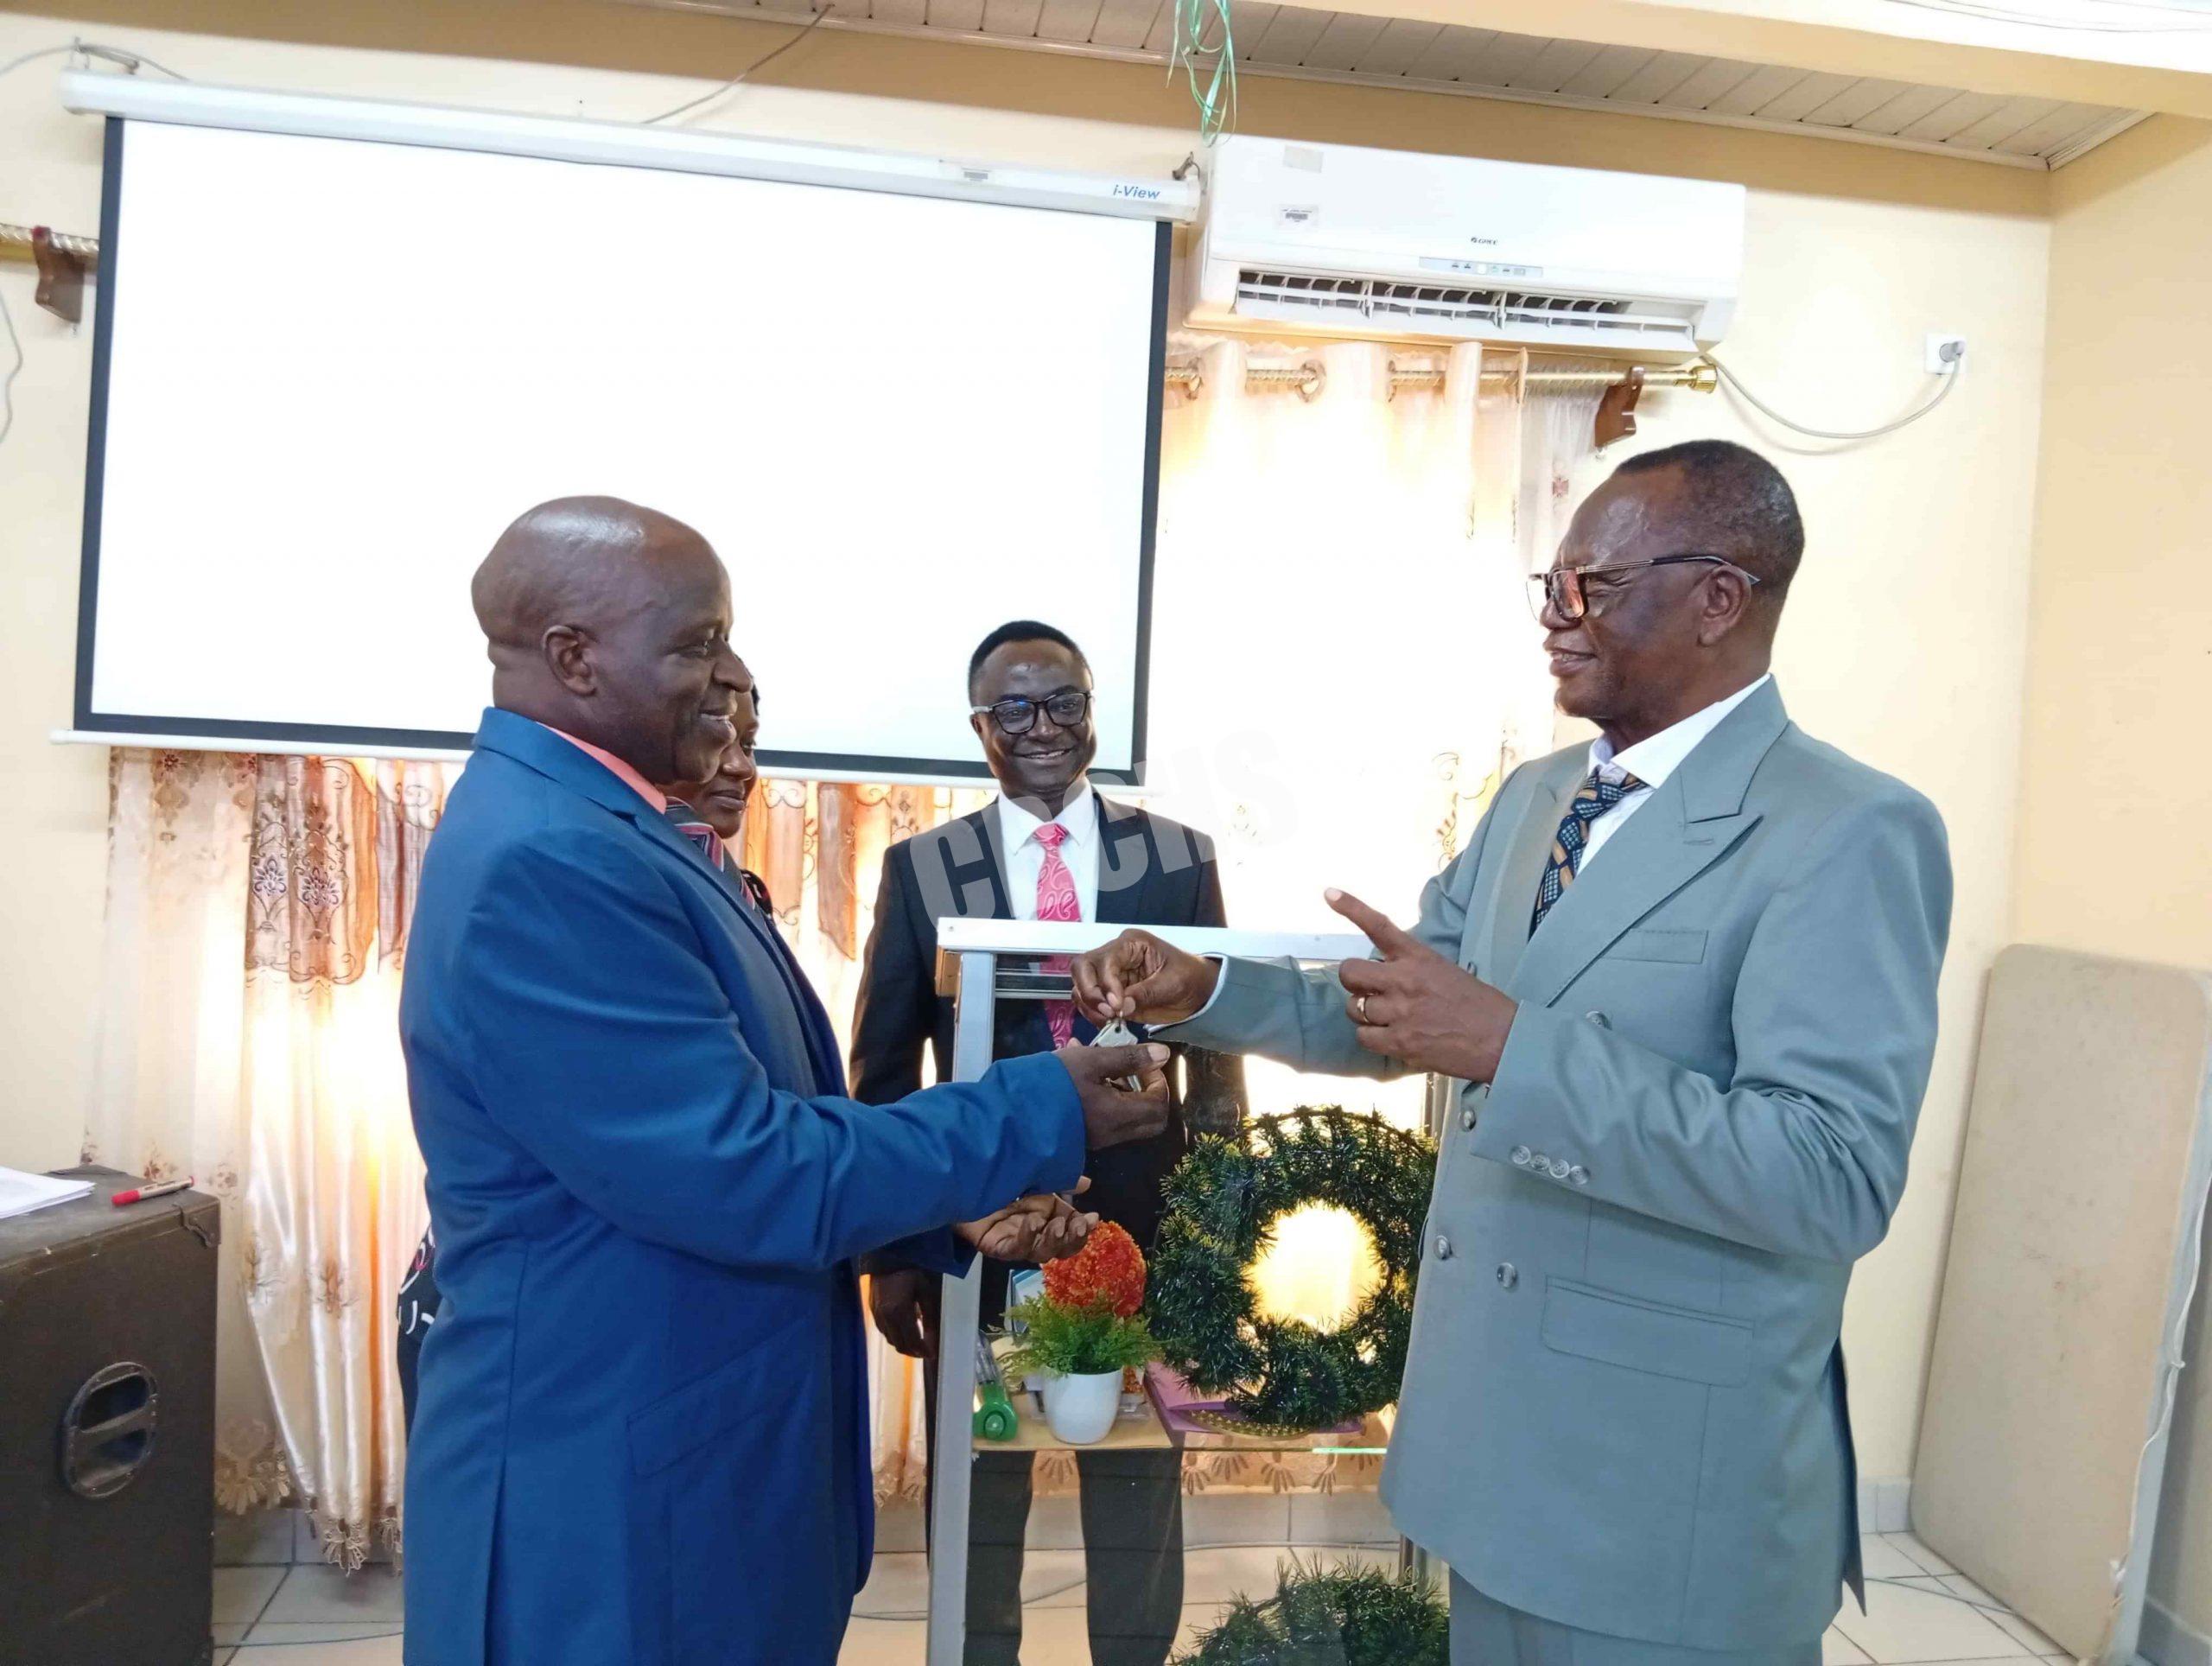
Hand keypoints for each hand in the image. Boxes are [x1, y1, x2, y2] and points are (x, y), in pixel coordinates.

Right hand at [867, 1267, 939, 1360]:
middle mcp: (886, 1317)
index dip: (923, 1351)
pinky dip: (894, 1335)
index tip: (932, 1354)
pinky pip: (884, 1331)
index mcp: (900, 1312)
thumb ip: (929, 1317)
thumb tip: (934, 1339)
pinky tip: (904, 1329)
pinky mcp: (872, 1311)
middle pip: (900, 1345)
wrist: (887, 1257)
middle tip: (925, 1351)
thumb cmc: (910, 1272)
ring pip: (890, 1340)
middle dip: (914, 1352)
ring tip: (916, 1342)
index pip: (912, 1341)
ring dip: (904, 1344)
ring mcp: (876, 1315)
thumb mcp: (925, 1292)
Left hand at [958, 1179, 1099, 1262]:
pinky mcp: (996, 1246)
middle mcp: (1034, 1235)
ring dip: (1052, 1241)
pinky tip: (1030, 1223)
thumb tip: (1087, 1182)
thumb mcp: (1038, 1177)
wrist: (965, 1179)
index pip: (1071, 1232)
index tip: (1093, 1217)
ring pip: (1039, 1254)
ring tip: (1055, 1225)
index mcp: (1048, 1220)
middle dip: (1073, 1238)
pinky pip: (1014, 1249)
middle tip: (1078, 1225)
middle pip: (1059, 1249)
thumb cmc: (1001, 1179)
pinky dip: (1026, 1237)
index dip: (1084, 1229)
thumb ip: (1061, 1180)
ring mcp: (1015, 1242)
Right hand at [1057, 1042, 1172, 1149]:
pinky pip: (1108, 1120)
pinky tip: (1085, 1076)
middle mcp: (1112, 1134)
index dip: (1159, 1082)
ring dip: (1125, 1093)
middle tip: (1134, 1071)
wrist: (1012, 1112)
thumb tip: (1163, 1054)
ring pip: (1128, 1120)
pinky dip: (1107, 1100)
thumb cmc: (1054, 1082)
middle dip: (1149, 1094)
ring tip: (1102, 1066)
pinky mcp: (1083, 1137)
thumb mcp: (1092, 1061)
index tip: (1145, 1063)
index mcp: (1118, 1116)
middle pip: (1150, 1121)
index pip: (1158, 1106)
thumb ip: (1129, 1058)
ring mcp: (1097, 1139)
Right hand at [1071, 929, 1219, 1024]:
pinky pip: (1088, 1001)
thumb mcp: (1173, 983)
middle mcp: (1114, 956)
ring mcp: (1109, 975)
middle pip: (1082, 966)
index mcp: (1131, 944)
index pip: (1104, 959)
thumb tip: (1121, 1007)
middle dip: (1089, 991)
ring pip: (1080, 985)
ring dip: (1089, 1005)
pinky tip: (1108, 1023)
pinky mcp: (1109, 994)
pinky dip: (1092, 1013)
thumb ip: (1146, 993)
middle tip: (1108, 1013)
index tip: (1117, 1006)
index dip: (1106, 982)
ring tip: (1109, 1020)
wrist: (1197, 992)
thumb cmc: (1189, 978)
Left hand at [1328, 888, 1518, 1082]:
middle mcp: (1404, 980)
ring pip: (1354, 1008)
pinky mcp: (1400, 1042)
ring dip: (1364, 1013)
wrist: (1502, 1040)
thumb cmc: (1479, 1005)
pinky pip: (1364, 1037)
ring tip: (1388, 1018)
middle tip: (1368, 990)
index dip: (1351, 908)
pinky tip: (1392, 1037)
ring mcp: (1400, 1012)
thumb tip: (1384, 977)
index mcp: (1418, 957)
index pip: (1378, 926)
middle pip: (1349, 972)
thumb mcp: (1445, 971)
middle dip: (1353, 981)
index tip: (1328, 894)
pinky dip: (1373, 1038)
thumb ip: (1412, 969)